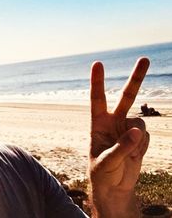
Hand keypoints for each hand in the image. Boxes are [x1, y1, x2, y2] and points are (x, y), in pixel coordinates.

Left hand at [89, 57, 149, 217]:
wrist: (113, 186)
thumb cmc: (102, 173)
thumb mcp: (106, 162)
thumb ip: (121, 147)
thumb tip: (138, 131)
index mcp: (98, 123)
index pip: (97, 98)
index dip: (98, 81)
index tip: (97, 63)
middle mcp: (114, 121)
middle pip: (127, 97)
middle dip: (136, 78)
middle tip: (144, 59)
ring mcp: (127, 128)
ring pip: (141, 123)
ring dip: (137, 140)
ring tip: (126, 154)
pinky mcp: (139, 138)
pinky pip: (146, 137)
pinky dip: (142, 148)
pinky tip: (133, 155)